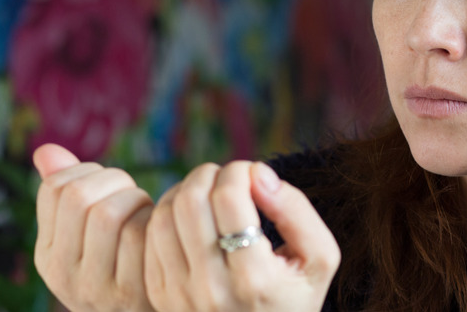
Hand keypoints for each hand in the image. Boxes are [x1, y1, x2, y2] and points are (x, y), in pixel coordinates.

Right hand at [33, 144, 154, 311]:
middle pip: (79, 196)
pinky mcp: (131, 291)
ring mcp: (94, 287)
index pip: (55, 187)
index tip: (107, 185)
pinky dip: (153, 220)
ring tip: (144, 210)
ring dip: (135, 199)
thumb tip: (44, 150)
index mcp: (46, 254)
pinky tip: (156, 230)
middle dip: (114, 181)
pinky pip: (140, 235)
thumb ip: (66, 194)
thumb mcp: (86, 234)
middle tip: (130, 193)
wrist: (146, 310)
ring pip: (108, 212)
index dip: (88, 172)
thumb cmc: (121, 260)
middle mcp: (62, 274)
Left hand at [144, 160, 339, 311]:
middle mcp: (211, 289)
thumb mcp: (319, 258)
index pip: (228, 198)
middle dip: (209, 174)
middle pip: (190, 201)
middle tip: (227, 179)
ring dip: (185, 189)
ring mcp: (179, 294)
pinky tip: (190, 215)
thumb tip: (258, 173)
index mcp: (254, 278)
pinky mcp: (158, 293)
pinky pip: (147, 235)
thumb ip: (296, 210)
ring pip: (164, 214)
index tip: (251, 175)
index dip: (238, 171)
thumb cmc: (293, 296)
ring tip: (209, 193)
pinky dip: (168, 212)